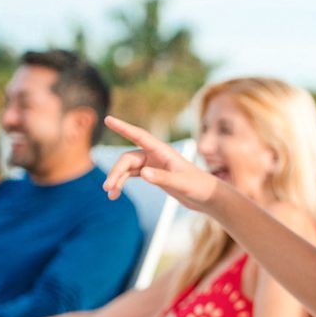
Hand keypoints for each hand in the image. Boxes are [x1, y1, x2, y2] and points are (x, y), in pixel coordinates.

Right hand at [101, 115, 220, 210]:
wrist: (208, 197)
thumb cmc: (199, 187)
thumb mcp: (181, 183)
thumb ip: (163, 178)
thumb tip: (142, 173)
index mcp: (164, 151)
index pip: (139, 136)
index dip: (123, 128)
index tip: (108, 119)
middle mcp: (157, 155)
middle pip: (128, 158)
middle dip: (116, 171)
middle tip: (107, 187)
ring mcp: (154, 164)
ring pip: (128, 167)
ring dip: (118, 178)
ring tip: (110, 194)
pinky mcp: (154, 174)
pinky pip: (133, 175)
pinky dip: (123, 183)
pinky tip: (115, 194)